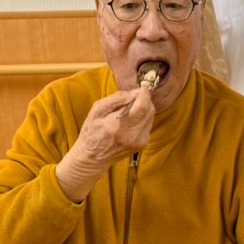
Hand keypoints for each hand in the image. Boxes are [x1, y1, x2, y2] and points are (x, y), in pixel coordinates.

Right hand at [56, 85, 154, 201]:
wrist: (93, 157)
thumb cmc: (92, 131)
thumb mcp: (97, 110)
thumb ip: (117, 98)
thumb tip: (135, 92)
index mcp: (118, 125)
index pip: (142, 106)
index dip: (145, 93)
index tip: (143, 86)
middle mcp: (132, 135)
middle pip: (149, 110)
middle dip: (144, 99)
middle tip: (133, 97)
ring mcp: (139, 141)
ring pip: (151, 116)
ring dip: (144, 109)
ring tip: (128, 110)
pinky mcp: (142, 144)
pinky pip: (148, 124)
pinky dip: (142, 118)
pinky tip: (130, 121)